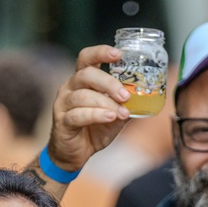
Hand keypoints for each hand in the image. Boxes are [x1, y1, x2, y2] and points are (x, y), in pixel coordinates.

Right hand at [48, 45, 131, 170]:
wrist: (75, 154)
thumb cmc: (93, 130)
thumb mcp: (114, 115)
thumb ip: (125, 105)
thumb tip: (146, 98)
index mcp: (81, 81)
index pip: (86, 58)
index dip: (101, 52)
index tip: (118, 54)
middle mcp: (69, 88)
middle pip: (86, 74)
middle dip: (109, 83)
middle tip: (125, 95)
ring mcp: (63, 104)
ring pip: (83, 96)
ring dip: (106, 102)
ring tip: (121, 112)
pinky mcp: (62, 121)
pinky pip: (78, 115)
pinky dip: (97, 115)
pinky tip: (110, 117)